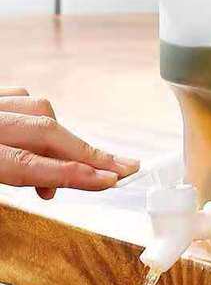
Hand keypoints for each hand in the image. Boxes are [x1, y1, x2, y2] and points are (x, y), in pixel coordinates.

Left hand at [0, 88, 138, 198]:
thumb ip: (15, 179)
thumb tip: (47, 189)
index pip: (28, 165)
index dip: (74, 173)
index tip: (109, 180)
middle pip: (46, 132)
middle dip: (88, 152)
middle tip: (120, 168)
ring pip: (38, 107)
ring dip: (62, 134)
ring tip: (70, 162)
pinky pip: (20, 95)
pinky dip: (38, 113)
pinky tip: (41, 130)